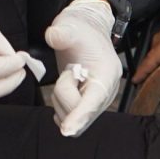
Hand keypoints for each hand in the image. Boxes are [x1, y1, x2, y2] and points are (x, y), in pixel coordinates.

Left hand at [43, 0, 122, 136]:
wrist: (87, 34)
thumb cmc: (81, 32)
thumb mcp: (71, 27)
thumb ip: (62, 33)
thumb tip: (52, 36)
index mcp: (107, 75)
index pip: (93, 101)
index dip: (79, 116)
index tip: (67, 130)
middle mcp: (106, 92)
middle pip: (78, 111)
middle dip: (64, 92)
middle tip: (69, 70)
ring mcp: (97, 102)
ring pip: (70, 116)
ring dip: (60, 98)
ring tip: (69, 76)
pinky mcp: (88, 106)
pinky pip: (68, 119)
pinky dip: (60, 106)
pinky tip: (64, 89)